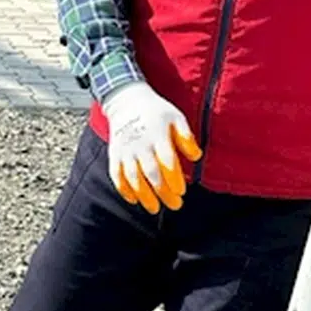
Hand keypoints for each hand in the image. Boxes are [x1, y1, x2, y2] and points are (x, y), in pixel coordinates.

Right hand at [102, 81, 201, 212]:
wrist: (126, 101)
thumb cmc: (156, 112)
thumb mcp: (176, 117)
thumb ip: (186, 136)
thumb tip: (195, 156)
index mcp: (157, 134)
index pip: (166, 160)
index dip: (174, 177)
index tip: (182, 191)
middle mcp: (140, 144)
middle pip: (150, 172)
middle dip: (162, 191)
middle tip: (175, 205)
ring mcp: (125, 150)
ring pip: (132, 177)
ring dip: (143, 194)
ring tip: (153, 208)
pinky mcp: (114, 154)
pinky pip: (116, 174)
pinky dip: (123, 188)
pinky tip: (133, 200)